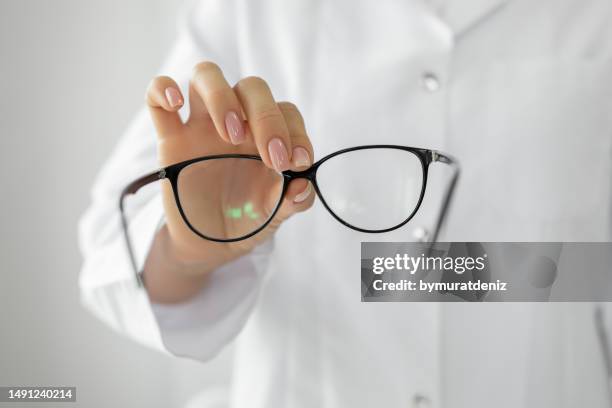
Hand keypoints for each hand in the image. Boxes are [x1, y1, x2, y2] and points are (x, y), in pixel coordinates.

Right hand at [143, 62, 314, 301]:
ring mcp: (202, 126)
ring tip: (231, 135)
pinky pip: (157, 99)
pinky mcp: (171, 139)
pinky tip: (175, 102)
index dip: (296, 132)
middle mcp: (237, 121)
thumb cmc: (248, 219)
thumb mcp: (275, 214)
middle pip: (252, 88)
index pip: (286, 112)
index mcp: (266, 134)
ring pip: (206, 76)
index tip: (298, 163)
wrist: (211, 242)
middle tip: (272, 157)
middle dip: (266, 117)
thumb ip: (294, 200)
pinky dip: (162, 88)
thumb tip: (303, 186)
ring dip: (221, 97)